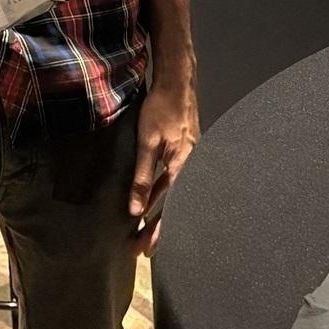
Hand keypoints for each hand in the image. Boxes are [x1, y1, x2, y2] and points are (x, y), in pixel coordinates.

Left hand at [130, 76, 199, 254]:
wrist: (176, 80)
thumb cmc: (162, 108)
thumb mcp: (147, 143)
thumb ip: (142, 177)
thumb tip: (136, 210)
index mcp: (185, 165)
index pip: (172, 206)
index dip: (159, 229)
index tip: (147, 247)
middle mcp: (192, 164)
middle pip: (176, 203)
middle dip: (159, 225)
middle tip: (143, 246)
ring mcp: (190, 156)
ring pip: (175, 191)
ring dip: (160, 209)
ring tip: (144, 228)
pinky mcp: (185, 149)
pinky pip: (175, 178)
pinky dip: (163, 192)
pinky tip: (151, 199)